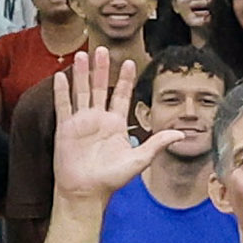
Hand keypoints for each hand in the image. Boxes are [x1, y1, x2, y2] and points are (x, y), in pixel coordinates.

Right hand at [44, 48, 155, 207]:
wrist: (86, 192)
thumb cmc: (111, 179)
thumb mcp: (139, 160)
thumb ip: (157, 144)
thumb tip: (181, 134)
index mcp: (116, 125)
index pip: (122, 96)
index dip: (126, 80)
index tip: (130, 62)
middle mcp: (98, 120)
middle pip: (100, 88)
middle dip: (102, 69)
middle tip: (103, 49)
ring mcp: (81, 122)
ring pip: (82, 92)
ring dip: (82, 74)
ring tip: (83, 55)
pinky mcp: (65, 128)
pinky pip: (63, 106)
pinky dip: (62, 91)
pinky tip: (61, 75)